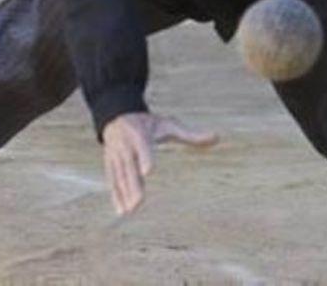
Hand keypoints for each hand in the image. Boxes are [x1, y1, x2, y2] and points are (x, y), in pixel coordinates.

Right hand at [100, 112, 217, 215]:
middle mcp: (126, 146)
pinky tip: (121, 210)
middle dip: (133, 185)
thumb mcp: (168, 125)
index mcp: (140, 135)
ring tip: (131, 211)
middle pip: (129, 167)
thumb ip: (190, 135)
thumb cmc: (148, 123)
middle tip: (139, 202)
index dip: (145, 158)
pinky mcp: (110, 163)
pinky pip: (113, 180)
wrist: (116, 115)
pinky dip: (116, 195)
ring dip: (124, 194)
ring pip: (119, 176)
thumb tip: (217, 137)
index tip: (147, 172)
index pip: (143, 147)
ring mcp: (116, 155)